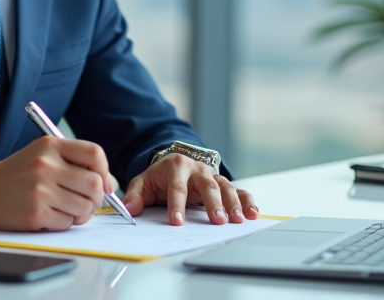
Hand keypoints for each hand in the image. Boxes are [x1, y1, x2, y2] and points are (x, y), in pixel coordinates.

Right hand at [0, 135, 111, 230]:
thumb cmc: (19, 174)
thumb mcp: (44, 156)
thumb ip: (75, 163)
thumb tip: (110, 184)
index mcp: (50, 146)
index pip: (94, 153)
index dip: (105, 171)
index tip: (103, 183)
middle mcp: (46, 165)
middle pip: (94, 184)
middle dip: (97, 198)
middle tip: (88, 203)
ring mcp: (41, 190)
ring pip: (84, 206)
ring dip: (82, 213)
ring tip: (69, 210)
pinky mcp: (36, 213)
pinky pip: (68, 222)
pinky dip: (65, 222)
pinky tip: (52, 215)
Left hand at [123, 153, 257, 225]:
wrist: (173, 162)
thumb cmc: (159, 176)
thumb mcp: (143, 182)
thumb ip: (135, 195)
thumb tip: (130, 209)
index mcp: (176, 167)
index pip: (177, 187)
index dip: (177, 205)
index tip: (177, 222)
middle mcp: (197, 169)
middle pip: (207, 186)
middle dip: (213, 204)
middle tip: (217, 221)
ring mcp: (212, 176)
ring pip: (225, 186)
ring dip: (233, 204)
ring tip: (238, 220)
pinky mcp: (222, 183)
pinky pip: (238, 190)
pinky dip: (247, 200)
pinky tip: (253, 213)